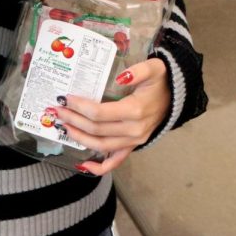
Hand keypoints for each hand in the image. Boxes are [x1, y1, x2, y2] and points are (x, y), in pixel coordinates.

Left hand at [49, 57, 171, 175]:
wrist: (178, 96)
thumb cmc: (162, 81)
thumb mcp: (154, 68)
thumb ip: (138, 71)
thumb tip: (121, 77)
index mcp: (136, 111)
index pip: (99, 113)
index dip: (80, 107)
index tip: (66, 98)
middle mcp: (134, 130)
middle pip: (96, 129)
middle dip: (73, 120)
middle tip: (57, 110)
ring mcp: (134, 141)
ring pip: (100, 146)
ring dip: (79, 138)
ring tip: (64, 126)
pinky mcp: (134, 146)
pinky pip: (115, 162)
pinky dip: (99, 167)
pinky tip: (83, 165)